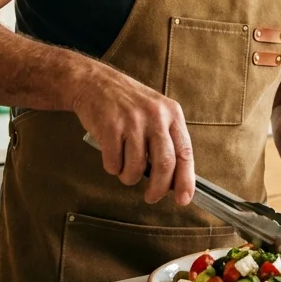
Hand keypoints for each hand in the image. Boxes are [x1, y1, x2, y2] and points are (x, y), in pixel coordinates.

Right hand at [72, 65, 194, 205]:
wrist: (94, 82)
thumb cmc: (127, 104)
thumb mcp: (156, 113)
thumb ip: (166, 141)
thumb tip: (173, 180)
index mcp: (172, 113)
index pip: (185, 153)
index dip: (185, 180)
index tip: (183, 199)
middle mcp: (155, 116)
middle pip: (164, 164)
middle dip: (158, 189)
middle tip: (151, 197)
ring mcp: (132, 121)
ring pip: (136, 168)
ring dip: (129, 177)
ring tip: (125, 169)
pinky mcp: (110, 127)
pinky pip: (114, 163)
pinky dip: (112, 168)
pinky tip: (111, 155)